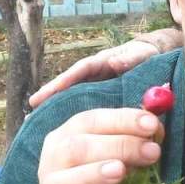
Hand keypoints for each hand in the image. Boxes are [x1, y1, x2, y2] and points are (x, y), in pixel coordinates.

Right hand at [20, 108, 162, 183]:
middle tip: (152, 152)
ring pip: (61, 180)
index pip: (94, 119)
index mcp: (72, 132)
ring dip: (92, 174)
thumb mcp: (128, 153)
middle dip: (120, 146)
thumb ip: (139, 138)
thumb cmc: (116, 176)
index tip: (152, 124)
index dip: (123, 119)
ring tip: (120, 171)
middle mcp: (55, 155)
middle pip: (79, 146)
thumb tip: (156, 127)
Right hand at [29, 40, 159, 107]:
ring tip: (37, 120)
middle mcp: (94, 74)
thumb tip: (115, 62)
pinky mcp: (102, 98)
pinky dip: (77, 115)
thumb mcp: (141, 55)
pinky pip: (88, 107)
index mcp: (101, 62)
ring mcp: (96, 85)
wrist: (152, 59)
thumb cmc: (146, 55)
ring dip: (59, 106)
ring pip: (75, 96)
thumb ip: (131, 58)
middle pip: (70, 84)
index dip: (62, 82)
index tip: (47, 93)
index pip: (78, 71)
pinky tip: (66, 129)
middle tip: (32, 107)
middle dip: (51, 94)